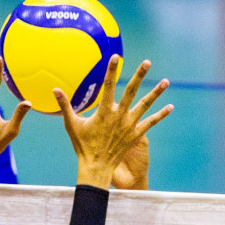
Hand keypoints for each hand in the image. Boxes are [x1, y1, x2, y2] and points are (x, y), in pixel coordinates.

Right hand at [57, 56, 171, 189]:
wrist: (96, 167)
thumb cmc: (82, 146)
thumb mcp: (71, 124)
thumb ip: (65, 105)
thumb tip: (54, 89)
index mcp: (104, 112)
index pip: (108, 86)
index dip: (112, 71)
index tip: (116, 57)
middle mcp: (119, 116)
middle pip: (131, 91)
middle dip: (140, 75)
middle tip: (148, 62)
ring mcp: (129, 125)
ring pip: (145, 105)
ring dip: (156, 93)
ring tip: (166, 81)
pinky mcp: (136, 135)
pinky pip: (150, 123)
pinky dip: (161, 115)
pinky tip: (170, 107)